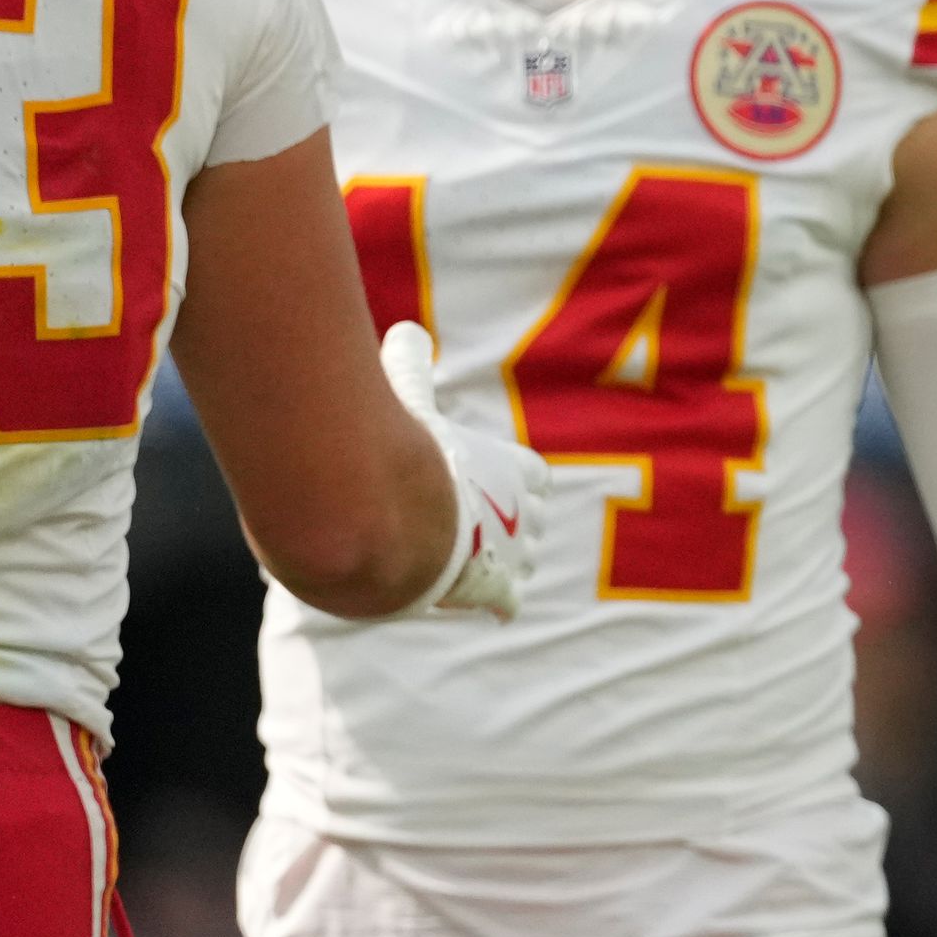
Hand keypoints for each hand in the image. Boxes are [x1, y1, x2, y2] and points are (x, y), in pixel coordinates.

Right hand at [382, 323, 536, 620]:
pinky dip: (499, 603)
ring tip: (481, 563)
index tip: (503, 484)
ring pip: (527, 560)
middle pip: (534, 519)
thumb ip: (412, 369)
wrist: (402, 524)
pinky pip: (508, 601)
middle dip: (517, 522)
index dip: (519, 480)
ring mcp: (515, 555)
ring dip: (508, 561)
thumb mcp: (411, 403)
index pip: (534, 475)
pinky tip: (492, 608)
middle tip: (488, 526)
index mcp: (516, 469)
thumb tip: (405, 328)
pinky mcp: (495, 590)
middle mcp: (526, 513)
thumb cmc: (409, 460)